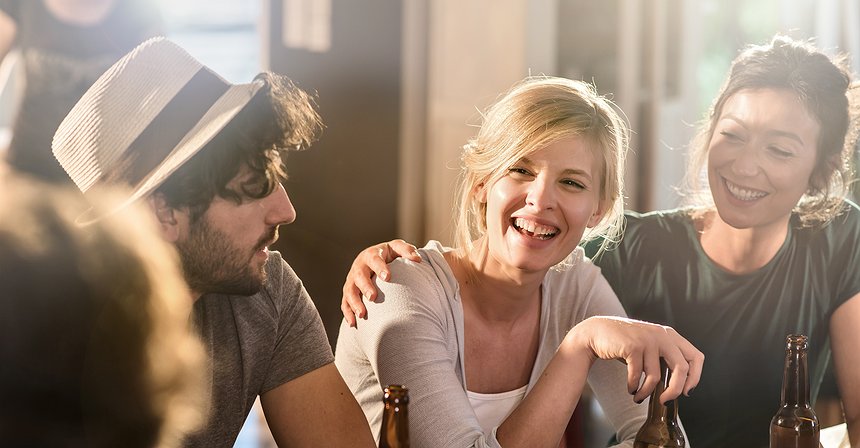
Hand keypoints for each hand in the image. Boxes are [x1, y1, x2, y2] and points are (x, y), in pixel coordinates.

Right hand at [341, 239, 421, 326]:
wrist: (376, 260)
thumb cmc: (389, 255)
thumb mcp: (397, 249)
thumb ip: (407, 250)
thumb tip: (417, 259)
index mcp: (371, 254)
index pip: (374, 259)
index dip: (380, 267)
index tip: (387, 277)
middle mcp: (359, 266)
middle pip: (359, 276)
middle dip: (365, 286)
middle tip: (373, 297)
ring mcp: (352, 280)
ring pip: (350, 291)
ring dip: (354, 303)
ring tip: (362, 314)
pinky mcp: (349, 291)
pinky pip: (345, 303)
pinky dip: (348, 313)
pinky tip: (353, 323)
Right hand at [565, 316, 703, 403]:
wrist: (597, 332)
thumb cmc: (624, 343)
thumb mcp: (650, 345)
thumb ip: (665, 357)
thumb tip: (680, 385)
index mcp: (670, 335)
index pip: (696, 357)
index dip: (695, 377)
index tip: (686, 392)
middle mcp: (662, 335)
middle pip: (682, 368)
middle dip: (675, 390)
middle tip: (665, 401)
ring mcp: (648, 340)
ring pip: (657, 376)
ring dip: (646, 392)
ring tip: (638, 397)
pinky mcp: (633, 346)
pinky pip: (638, 375)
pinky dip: (634, 386)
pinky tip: (630, 388)